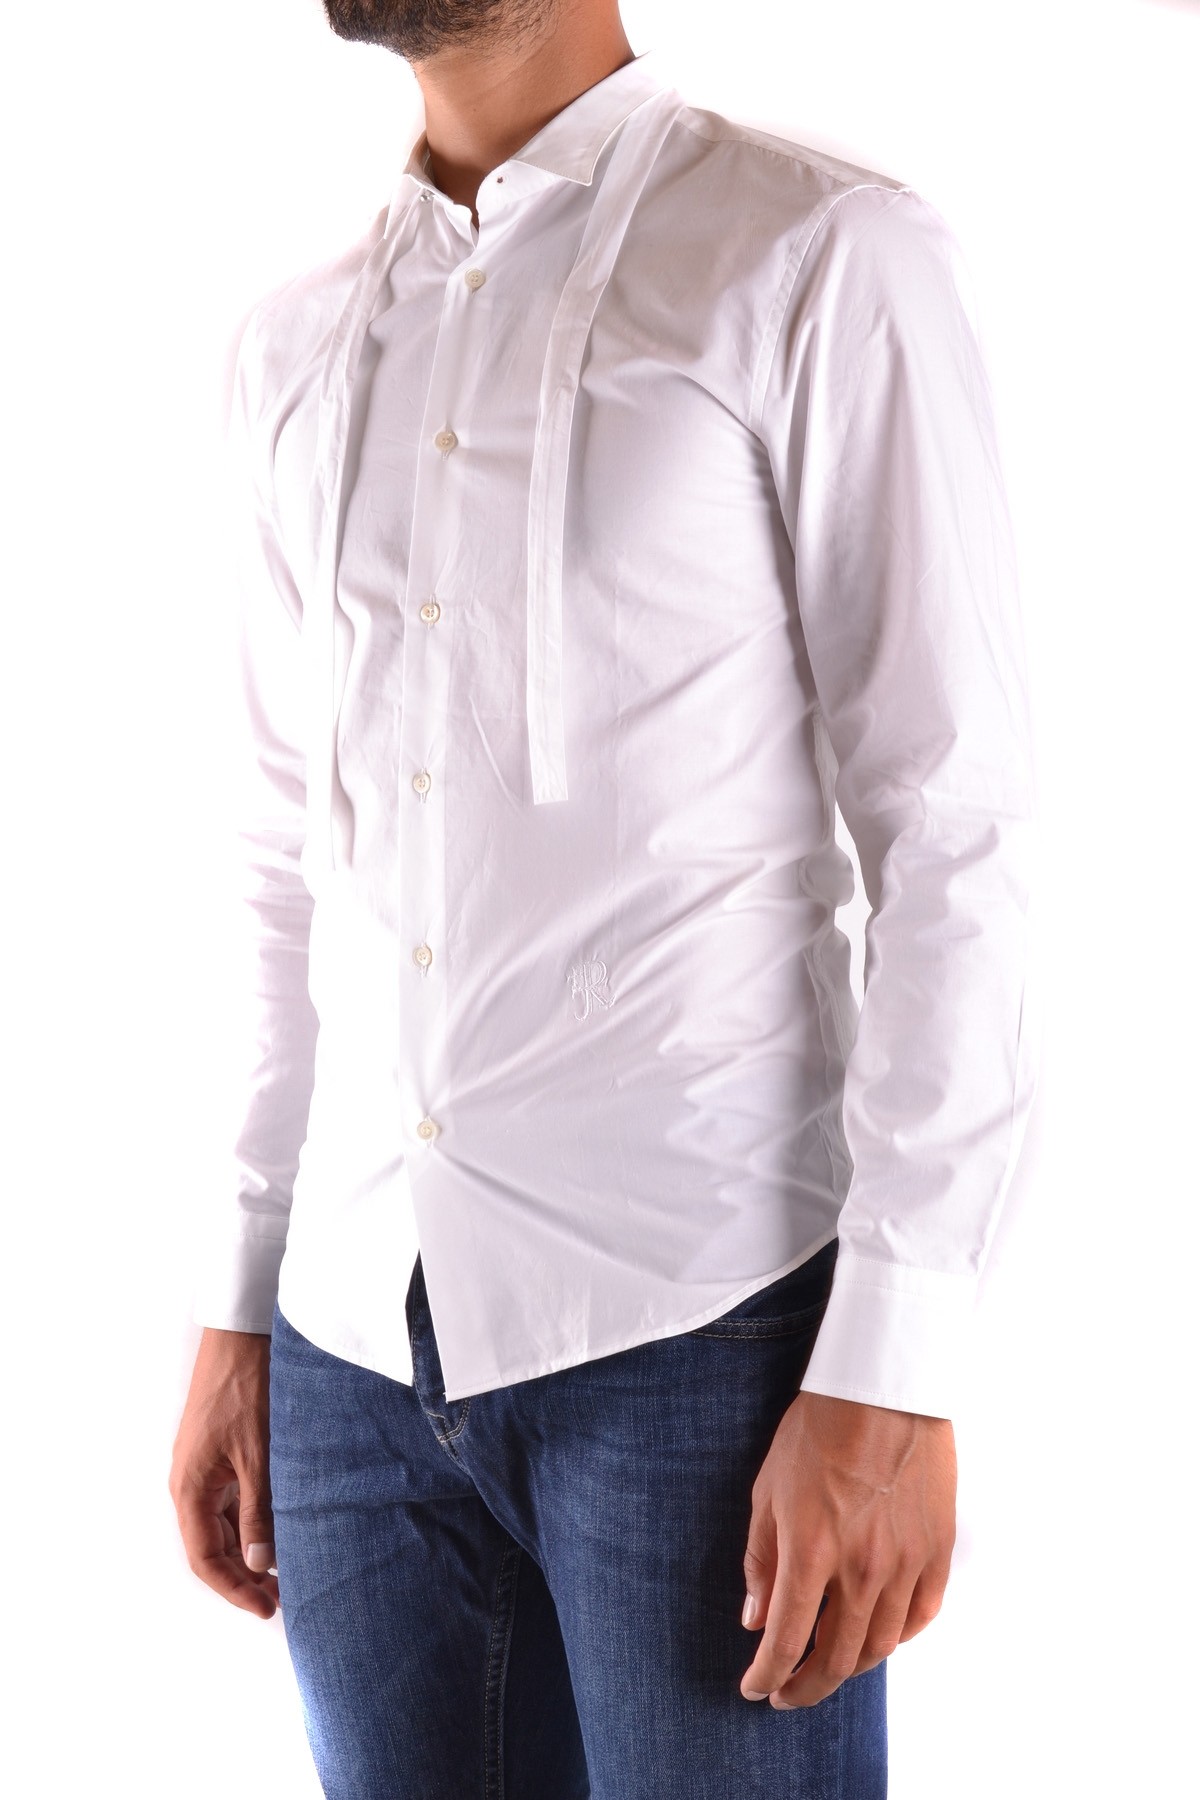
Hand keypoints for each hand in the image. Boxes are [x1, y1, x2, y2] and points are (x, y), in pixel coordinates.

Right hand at [169, 1327, 279, 1619]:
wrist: (244, 1332)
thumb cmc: (248, 1387)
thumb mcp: (259, 1454)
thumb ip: (259, 1510)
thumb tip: (259, 1562)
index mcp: (190, 1487)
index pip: (205, 1557)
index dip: (234, 1589)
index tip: (265, 1608)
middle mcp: (192, 1481)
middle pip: (213, 1545)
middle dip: (245, 1575)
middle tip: (283, 1597)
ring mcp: (206, 1466)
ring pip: (225, 1523)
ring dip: (251, 1549)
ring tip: (287, 1570)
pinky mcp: (222, 1451)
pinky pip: (234, 1498)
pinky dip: (255, 1519)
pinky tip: (281, 1528)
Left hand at [739, 1390, 955, 1706]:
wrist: (883, 1389)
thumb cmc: (817, 1430)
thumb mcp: (768, 1490)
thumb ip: (761, 1561)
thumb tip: (756, 1620)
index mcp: (812, 1553)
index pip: (787, 1641)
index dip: (767, 1675)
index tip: (753, 1688)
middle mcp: (862, 1569)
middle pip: (836, 1658)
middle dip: (806, 1686)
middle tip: (786, 1694)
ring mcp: (905, 1563)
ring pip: (881, 1645)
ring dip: (850, 1668)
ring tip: (828, 1668)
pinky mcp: (936, 1551)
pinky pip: (922, 1615)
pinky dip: (898, 1637)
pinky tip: (878, 1637)